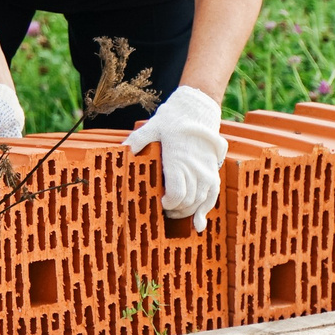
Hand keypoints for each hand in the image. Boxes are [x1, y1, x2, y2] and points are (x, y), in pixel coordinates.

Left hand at [122, 84, 226, 229]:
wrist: (198, 110)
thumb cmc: (173, 119)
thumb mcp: (152, 127)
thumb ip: (137, 140)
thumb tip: (121, 150)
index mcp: (178, 162)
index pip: (176, 195)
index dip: (166, 205)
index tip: (158, 203)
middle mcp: (195, 170)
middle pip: (186, 202)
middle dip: (174, 211)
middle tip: (162, 210)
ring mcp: (206, 172)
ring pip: (199, 202)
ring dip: (187, 212)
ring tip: (173, 213)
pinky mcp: (213, 171)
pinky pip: (212, 197)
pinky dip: (205, 211)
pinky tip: (198, 224)